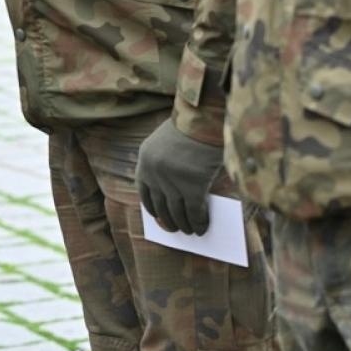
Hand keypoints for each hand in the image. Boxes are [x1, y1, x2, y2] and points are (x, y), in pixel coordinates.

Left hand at [135, 118, 223, 234]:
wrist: (206, 118)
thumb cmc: (191, 126)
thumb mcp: (167, 141)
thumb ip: (166, 163)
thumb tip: (176, 195)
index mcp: (144, 159)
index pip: (144, 190)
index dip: (151, 206)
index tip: (156, 216)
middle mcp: (154, 172)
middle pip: (161, 204)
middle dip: (169, 220)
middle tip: (176, 229)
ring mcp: (173, 181)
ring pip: (178, 212)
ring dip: (185, 225)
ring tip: (191, 232)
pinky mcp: (193, 186)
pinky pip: (195, 211)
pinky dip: (199, 222)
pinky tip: (203, 228)